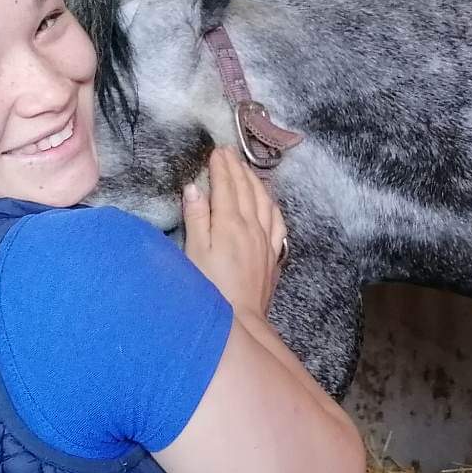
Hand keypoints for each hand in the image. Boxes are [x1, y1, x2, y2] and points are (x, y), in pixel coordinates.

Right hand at [182, 147, 288, 319]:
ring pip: (264, 201)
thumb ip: (196, 218)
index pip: (226, 186)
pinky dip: (271, 204)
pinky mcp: (273, 255)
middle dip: (237, 168)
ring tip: (247, 169)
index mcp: (229, 223)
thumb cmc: (210, 290)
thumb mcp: (194, 253)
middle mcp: (251, 227)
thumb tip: (195, 188)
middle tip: (229, 153)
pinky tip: (268, 201)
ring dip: (255, 181)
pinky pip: (277, 221)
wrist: (240, 321)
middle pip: (246, 189)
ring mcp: (266, 240)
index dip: (221, 167)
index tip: (217, 151)